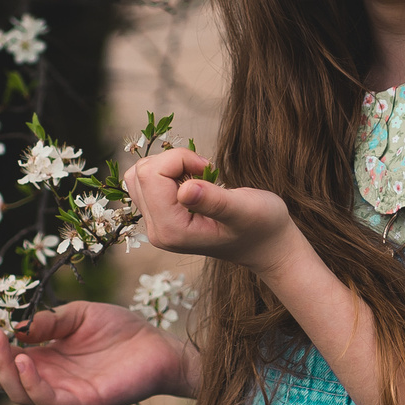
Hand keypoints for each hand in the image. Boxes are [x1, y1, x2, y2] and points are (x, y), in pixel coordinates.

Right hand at [0, 301, 194, 404]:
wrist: (161, 345)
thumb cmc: (121, 330)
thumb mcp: (78, 316)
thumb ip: (48, 322)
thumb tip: (16, 326)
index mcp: (42, 359)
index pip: (2, 354)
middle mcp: (47, 379)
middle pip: (1, 375)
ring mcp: (63, 394)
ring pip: (19, 391)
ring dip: (2, 366)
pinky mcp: (83, 403)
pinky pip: (49, 401)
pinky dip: (32, 384)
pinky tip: (23, 361)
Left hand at [124, 148, 295, 271]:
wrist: (265, 244)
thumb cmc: (261, 226)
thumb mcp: (245, 210)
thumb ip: (214, 201)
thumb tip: (184, 190)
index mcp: (172, 231)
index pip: (151, 174)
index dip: (179, 159)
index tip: (208, 167)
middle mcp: (158, 231)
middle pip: (140, 173)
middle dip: (173, 161)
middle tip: (204, 172)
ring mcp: (157, 226)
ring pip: (139, 176)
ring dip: (169, 166)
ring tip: (199, 178)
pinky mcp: (160, 218)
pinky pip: (146, 183)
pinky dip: (167, 173)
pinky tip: (192, 183)